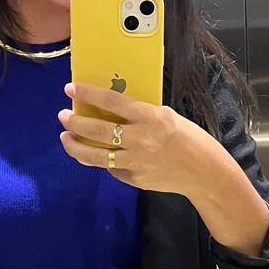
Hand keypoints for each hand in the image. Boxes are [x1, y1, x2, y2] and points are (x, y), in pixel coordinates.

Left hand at [57, 81, 220, 196]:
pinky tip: (97, 155)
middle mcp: (140, 140)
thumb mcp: (167, 116)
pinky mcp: (135, 180)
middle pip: (97, 129)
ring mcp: (136, 162)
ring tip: (66, 138)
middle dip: (74, 122)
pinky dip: (103, 161)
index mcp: (150, 118)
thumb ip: (141, 114)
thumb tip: (113, 109)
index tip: (71, 88)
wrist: (205, 173)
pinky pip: (113, 168)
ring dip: (75, 146)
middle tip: (63, 116)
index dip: (88, 94)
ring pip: (95, 155)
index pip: (112, 101)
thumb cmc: (190, 139)